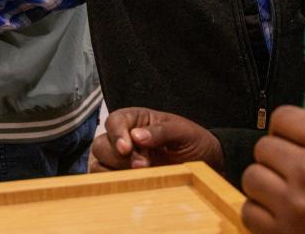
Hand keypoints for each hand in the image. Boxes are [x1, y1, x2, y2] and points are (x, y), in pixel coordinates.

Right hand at [90, 107, 224, 172]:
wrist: (206, 164)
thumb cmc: (193, 142)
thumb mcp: (183, 131)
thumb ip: (160, 131)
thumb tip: (136, 136)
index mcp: (136, 119)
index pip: (115, 121)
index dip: (116, 134)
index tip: (127, 148)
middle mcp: (124, 137)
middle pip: (101, 143)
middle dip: (119, 157)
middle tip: (143, 165)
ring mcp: (121, 159)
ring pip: (98, 162)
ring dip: (115, 171)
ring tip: (141, 175)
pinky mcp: (122, 177)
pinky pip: (104, 181)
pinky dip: (113, 184)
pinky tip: (133, 184)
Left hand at [241, 106, 304, 233]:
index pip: (285, 117)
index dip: (288, 125)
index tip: (293, 136)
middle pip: (263, 147)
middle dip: (276, 154)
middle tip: (291, 165)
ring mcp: (294, 208)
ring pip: (251, 178)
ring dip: (265, 182)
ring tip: (284, 191)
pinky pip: (250, 213)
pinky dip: (260, 213)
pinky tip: (280, 215)